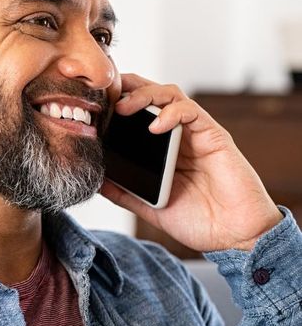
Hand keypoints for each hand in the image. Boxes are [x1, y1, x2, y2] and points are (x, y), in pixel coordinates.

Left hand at [99, 74, 282, 252]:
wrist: (235, 237)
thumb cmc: (198, 220)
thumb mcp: (149, 207)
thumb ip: (125, 193)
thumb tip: (95, 181)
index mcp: (160, 148)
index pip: (136, 112)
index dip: (115, 103)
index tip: (91, 107)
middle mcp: (177, 134)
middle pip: (150, 94)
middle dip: (126, 88)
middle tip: (104, 97)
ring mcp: (195, 133)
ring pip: (170, 94)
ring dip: (144, 95)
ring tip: (124, 107)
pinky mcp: (214, 135)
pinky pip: (191, 112)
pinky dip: (172, 112)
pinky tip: (156, 126)